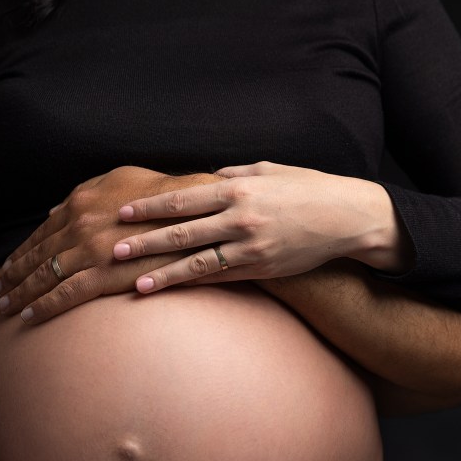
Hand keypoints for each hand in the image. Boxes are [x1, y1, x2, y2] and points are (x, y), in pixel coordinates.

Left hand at [0, 165, 220, 322]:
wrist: (192, 213)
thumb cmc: (161, 195)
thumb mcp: (120, 180)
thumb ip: (85, 193)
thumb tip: (56, 208)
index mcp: (79, 202)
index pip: (42, 232)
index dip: (23, 251)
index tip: (9, 266)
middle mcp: (77, 225)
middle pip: (37, 255)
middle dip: (13, 275)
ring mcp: (88, 250)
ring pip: (43, 276)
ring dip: (20, 293)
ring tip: (4, 306)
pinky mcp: (103, 275)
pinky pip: (64, 295)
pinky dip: (42, 306)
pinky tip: (28, 316)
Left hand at [112, 160, 410, 292]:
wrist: (348, 218)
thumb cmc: (306, 189)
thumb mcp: (269, 171)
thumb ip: (233, 175)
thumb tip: (204, 178)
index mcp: (238, 188)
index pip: (183, 198)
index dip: (149, 207)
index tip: (122, 212)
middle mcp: (240, 217)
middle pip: (182, 231)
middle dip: (144, 240)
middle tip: (112, 249)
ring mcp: (250, 246)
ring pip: (196, 261)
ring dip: (162, 272)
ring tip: (133, 281)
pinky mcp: (260, 268)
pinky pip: (218, 278)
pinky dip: (191, 284)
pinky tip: (170, 290)